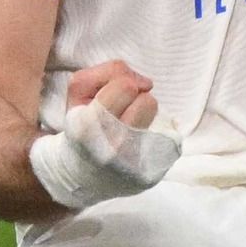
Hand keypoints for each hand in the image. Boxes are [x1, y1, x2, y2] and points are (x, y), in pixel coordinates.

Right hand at [29, 61, 180, 209]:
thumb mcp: (79, 90)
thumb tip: (147, 84)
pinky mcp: (150, 175)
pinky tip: (135, 142)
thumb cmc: (80, 124)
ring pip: (159, 117)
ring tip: (128, 125)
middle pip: (148, 101)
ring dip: (145, 115)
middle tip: (122, 110)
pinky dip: (152, 135)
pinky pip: (166, 138)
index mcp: (89, 125)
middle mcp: (113, 147)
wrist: (81, 172)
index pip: (126, 86)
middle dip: (136, 99)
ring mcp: (133, 163)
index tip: (112, 95)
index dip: (121, 84)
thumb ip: (109, 71)